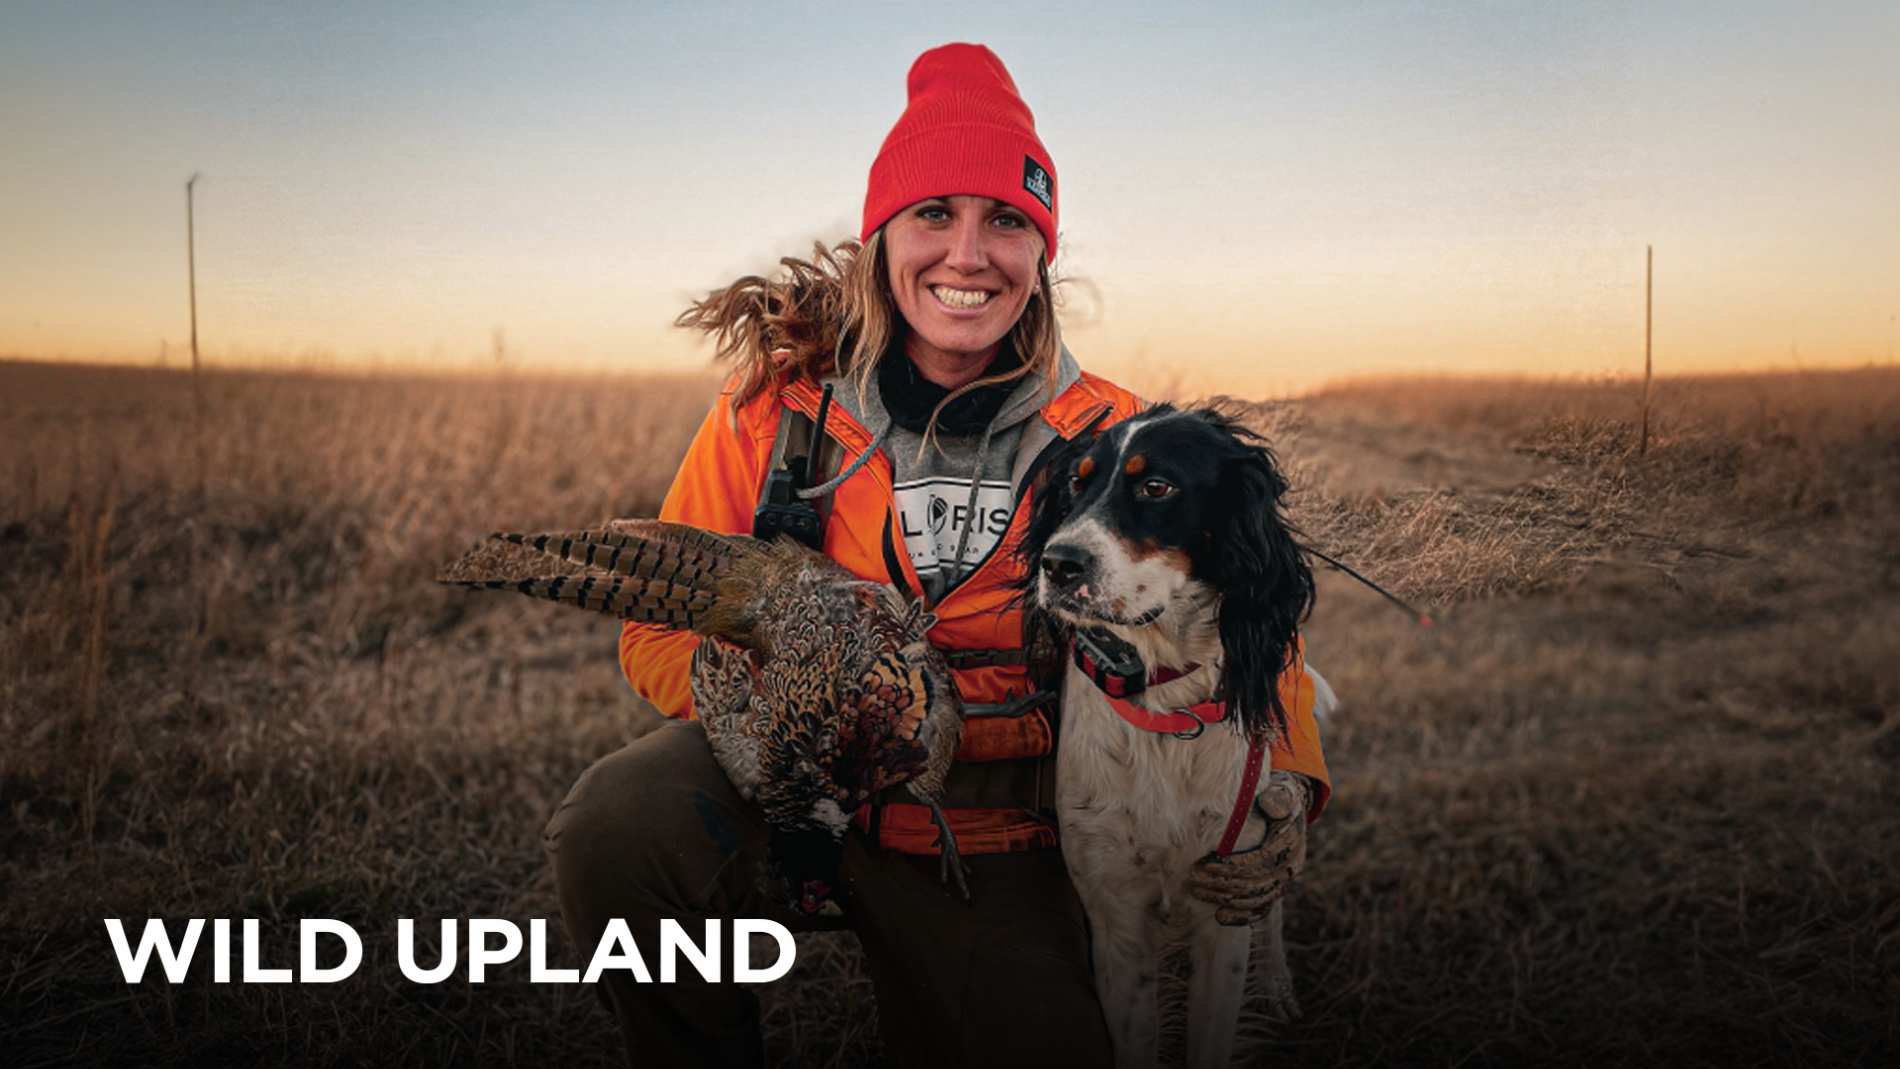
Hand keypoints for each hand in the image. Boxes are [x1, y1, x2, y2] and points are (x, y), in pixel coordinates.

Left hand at [1188, 771, 1309, 925]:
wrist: (1289, 810)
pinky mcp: (1275, 890)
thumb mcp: (1282, 791)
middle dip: (1223, 884)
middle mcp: (1290, 866)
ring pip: (1256, 899)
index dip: (1234, 867)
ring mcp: (1284, 881)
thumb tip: (1270, 805)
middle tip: (1193, 878)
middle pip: (1257, 885)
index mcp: (1291, 843)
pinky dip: (1241, 917)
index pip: (1263, 861)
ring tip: (1197, 891)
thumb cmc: (1279, 798)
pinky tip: (1219, 917)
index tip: (1206, 865)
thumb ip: (1277, 797)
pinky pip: (1261, 909)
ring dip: (1225, 899)